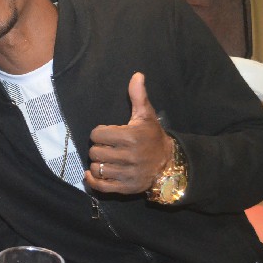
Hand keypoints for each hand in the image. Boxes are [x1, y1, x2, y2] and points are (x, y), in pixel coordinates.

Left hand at [84, 73, 171, 194]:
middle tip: (107, 147)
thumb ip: (138, 96)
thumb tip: (137, 75)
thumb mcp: (146, 116)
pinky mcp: (126, 187)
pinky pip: (101, 186)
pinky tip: (93, 173)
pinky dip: (93, 180)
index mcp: (131, 137)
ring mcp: (128, 173)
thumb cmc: (152, 136)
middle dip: (98, 148)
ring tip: (106, 159)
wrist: (169, 162)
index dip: (99, 133)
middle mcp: (129, 156)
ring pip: (97, 169)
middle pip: (95, 152)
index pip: (97, 135)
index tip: (107, 134)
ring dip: (97, 164)